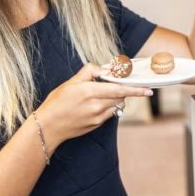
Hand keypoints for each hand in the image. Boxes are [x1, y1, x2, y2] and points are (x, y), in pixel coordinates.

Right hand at [35, 63, 151, 149]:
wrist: (47, 126)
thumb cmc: (57, 102)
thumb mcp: (71, 82)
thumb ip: (89, 72)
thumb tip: (104, 68)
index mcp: (89, 92)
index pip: (118, 89)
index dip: (135, 89)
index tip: (147, 89)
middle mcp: (95, 106)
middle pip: (121, 97)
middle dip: (126, 91)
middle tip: (129, 86)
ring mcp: (97, 117)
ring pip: (117, 105)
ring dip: (117, 98)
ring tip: (106, 94)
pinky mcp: (96, 125)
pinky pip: (110, 114)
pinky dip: (109, 106)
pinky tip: (99, 104)